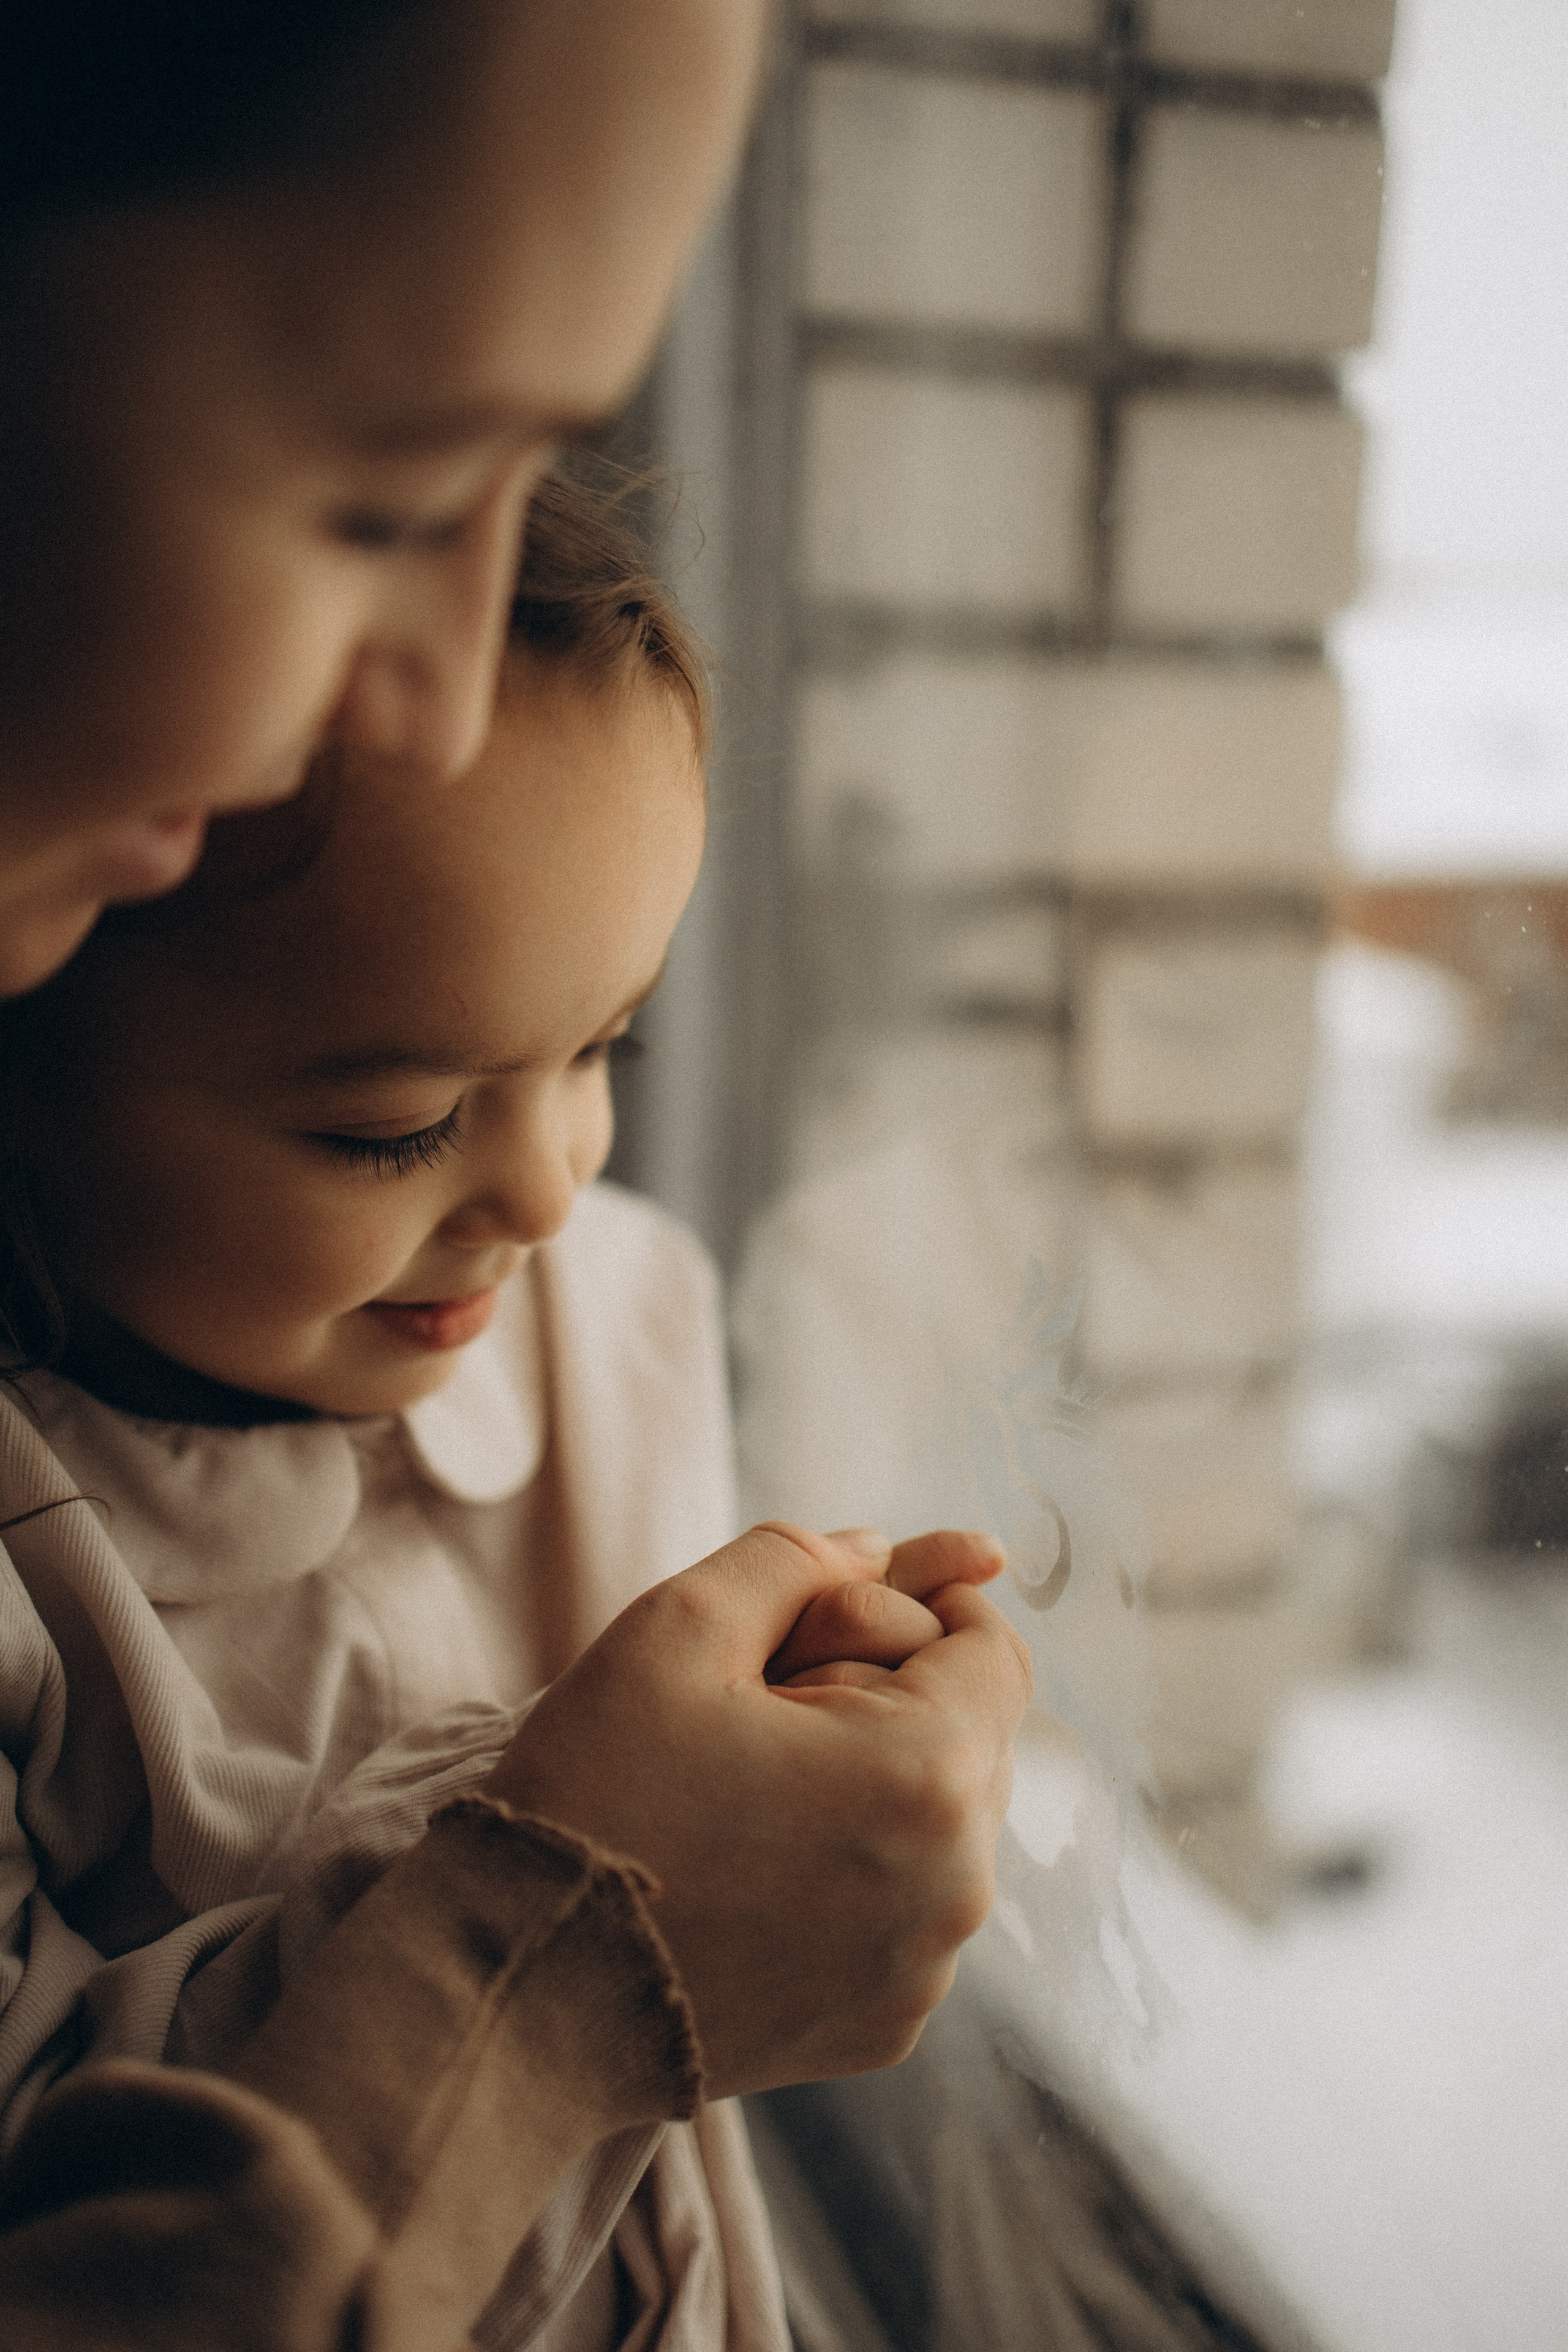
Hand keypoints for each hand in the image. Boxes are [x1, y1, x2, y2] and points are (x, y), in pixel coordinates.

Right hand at [485, 1522, 1031, 2097]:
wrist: (522, 1991)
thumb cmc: (596, 1796)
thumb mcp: (679, 1626)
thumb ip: (795, 1558)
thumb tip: (879, 1546)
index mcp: (928, 1776)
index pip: (995, 1651)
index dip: (927, 1606)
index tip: (834, 1615)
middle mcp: (956, 1885)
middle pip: (976, 1736)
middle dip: (895, 1694)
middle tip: (771, 1702)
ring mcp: (923, 1968)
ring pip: (941, 1824)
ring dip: (876, 1782)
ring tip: (755, 1787)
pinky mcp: (885, 2024)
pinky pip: (906, 1908)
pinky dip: (857, 1869)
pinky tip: (756, 1865)